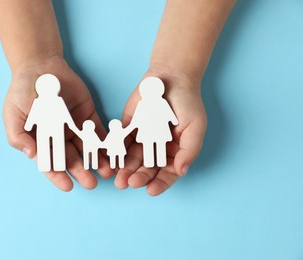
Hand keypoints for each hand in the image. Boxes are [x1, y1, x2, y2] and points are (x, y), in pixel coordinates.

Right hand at [3, 55, 112, 190]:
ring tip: (107, 172)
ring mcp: (76, 128)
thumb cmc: (22, 91)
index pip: (50, 163)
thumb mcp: (13, 114)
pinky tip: (113, 152)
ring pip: (88, 149)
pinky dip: (106, 142)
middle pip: (72, 159)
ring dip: (97, 161)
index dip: (58, 176)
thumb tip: (30, 155)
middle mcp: (60, 138)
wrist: (40, 66)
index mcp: (42, 141)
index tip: (68, 186)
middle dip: (82, 172)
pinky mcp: (89, 116)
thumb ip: (18, 136)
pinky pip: (99, 132)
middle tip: (92, 183)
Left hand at [115, 67, 206, 195]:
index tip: (151, 190)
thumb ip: (189, 150)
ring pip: (132, 159)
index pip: (167, 173)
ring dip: (125, 170)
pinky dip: (115, 151)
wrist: (170, 77)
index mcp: (175, 152)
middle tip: (129, 183)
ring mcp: (141, 140)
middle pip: (147, 169)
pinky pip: (121, 142)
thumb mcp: (195, 127)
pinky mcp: (128, 128)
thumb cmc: (188, 103)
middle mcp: (157, 150)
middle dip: (138, 178)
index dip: (160, 183)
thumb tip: (182, 171)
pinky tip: (111, 160)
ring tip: (118, 178)